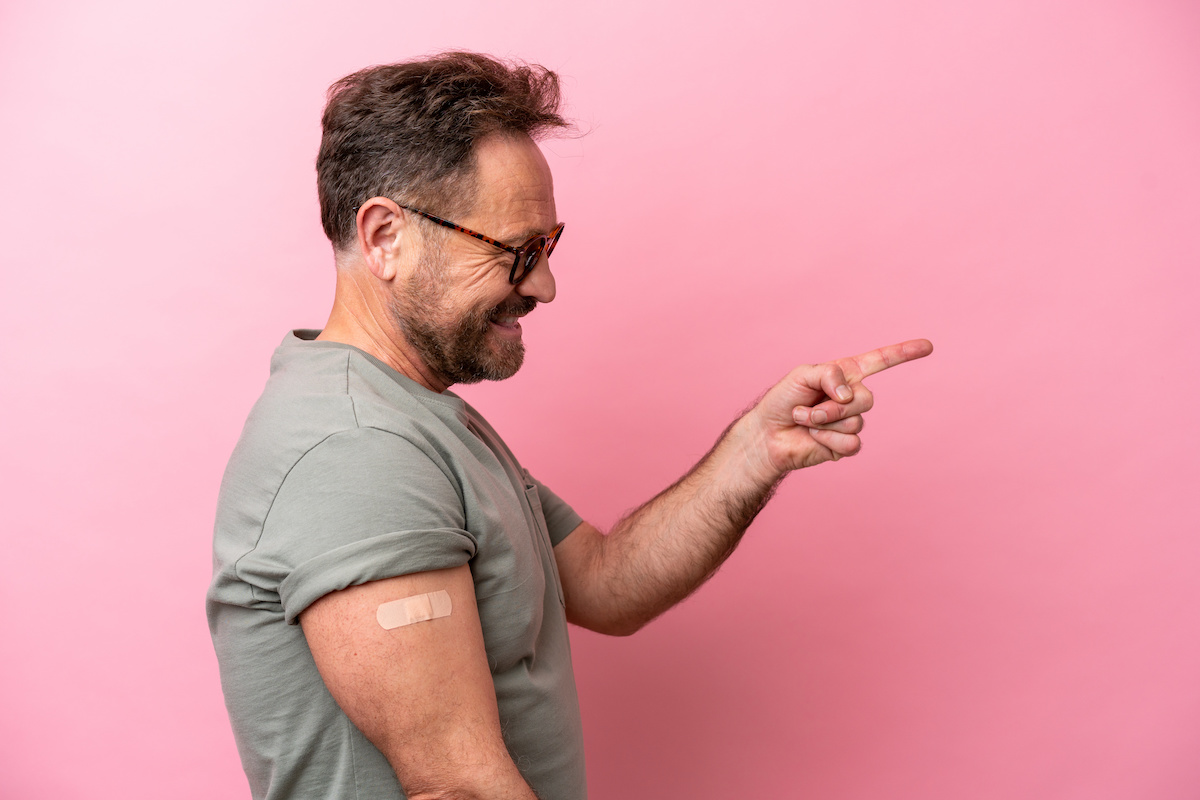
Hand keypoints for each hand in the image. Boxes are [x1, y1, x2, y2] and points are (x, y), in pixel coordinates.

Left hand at [751, 339, 933, 475]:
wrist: (768, 433)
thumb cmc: (783, 400)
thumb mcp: (802, 374)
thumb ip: (828, 374)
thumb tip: (849, 394)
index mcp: (846, 375)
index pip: (881, 361)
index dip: (904, 353)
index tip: (928, 346)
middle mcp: (852, 398)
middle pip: (868, 399)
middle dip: (833, 406)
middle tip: (809, 409)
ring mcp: (851, 422)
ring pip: (856, 422)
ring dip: (824, 423)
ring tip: (805, 421)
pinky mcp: (845, 445)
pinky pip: (851, 443)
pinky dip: (827, 440)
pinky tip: (814, 438)